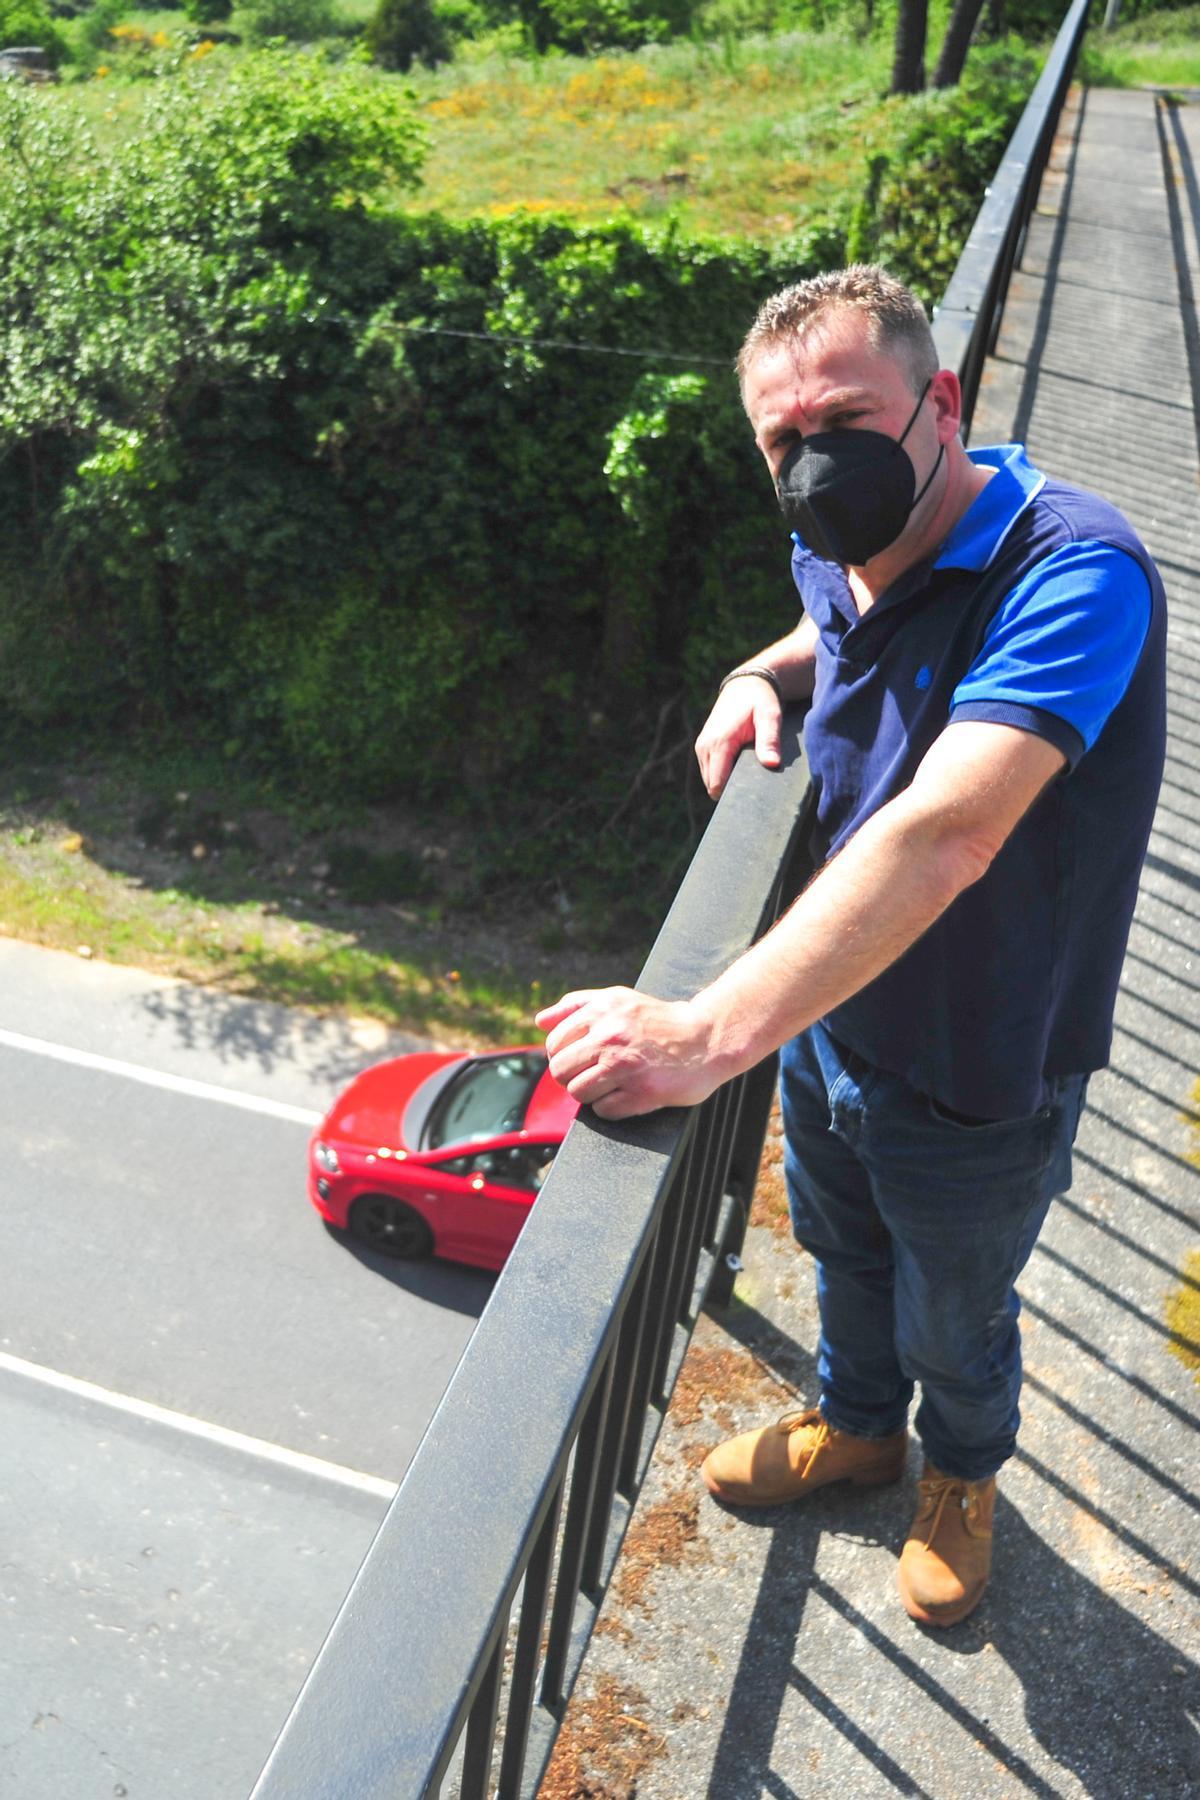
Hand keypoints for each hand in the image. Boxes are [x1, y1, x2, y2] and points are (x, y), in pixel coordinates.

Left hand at [536, 987, 722, 1119]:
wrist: (706, 1039)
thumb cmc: (659, 1021)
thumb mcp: (618, 1000)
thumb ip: (576, 1005)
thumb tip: (539, 1022)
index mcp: (602, 1011)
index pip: (554, 1043)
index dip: (563, 1055)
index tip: (581, 1059)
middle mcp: (610, 1036)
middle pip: (560, 1070)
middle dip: (571, 1077)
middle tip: (593, 1075)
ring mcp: (626, 1066)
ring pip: (577, 1092)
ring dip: (589, 1094)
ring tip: (610, 1086)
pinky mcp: (642, 1092)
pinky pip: (603, 1110)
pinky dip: (611, 1107)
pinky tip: (628, 1094)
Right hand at [695, 675, 781, 799]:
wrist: (746, 684)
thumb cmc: (760, 700)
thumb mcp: (770, 717)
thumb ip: (769, 740)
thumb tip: (772, 764)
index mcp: (720, 742)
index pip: (717, 784)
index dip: (732, 795)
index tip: (751, 797)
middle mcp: (705, 746)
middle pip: (712, 786)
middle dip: (730, 791)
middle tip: (754, 789)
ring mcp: (702, 747)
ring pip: (709, 780)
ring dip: (726, 783)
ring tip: (748, 778)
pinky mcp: (703, 747)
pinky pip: (709, 771)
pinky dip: (722, 775)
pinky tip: (740, 769)